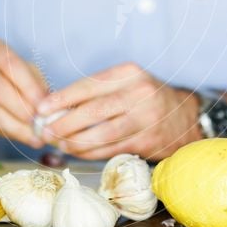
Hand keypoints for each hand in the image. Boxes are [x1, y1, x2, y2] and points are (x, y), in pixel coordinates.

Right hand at [0, 35, 46, 146]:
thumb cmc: (10, 75)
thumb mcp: (25, 71)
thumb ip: (36, 85)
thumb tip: (51, 107)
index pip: (10, 64)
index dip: (28, 86)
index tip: (43, 106)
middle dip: (20, 108)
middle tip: (39, 125)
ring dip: (14, 125)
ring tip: (34, 137)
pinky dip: (5, 131)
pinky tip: (21, 136)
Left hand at [36, 62, 201, 160]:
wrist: (185, 117)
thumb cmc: (144, 100)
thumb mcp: (125, 85)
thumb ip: (95, 94)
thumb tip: (54, 108)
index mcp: (129, 73)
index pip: (88, 86)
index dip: (62, 99)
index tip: (41, 109)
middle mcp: (140, 93)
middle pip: (93, 111)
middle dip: (64, 124)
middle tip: (45, 132)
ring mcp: (146, 118)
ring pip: (102, 134)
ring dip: (75, 142)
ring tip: (59, 144)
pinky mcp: (149, 140)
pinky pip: (112, 149)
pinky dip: (91, 153)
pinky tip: (78, 152)